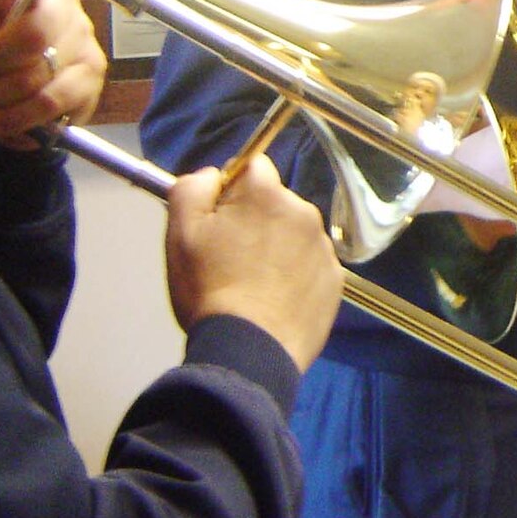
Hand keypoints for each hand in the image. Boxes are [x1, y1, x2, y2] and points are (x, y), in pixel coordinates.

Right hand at [165, 154, 341, 372]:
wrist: (250, 350)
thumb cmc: (210, 288)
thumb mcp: (181, 232)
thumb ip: (192, 188)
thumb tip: (212, 175)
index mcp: (267, 193)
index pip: (250, 166)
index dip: (230, 191)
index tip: (218, 221)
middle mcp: (304, 211)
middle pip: (274, 202)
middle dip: (254, 220)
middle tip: (230, 258)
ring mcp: (323, 247)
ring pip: (293, 234)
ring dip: (276, 248)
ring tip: (252, 284)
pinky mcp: (335, 280)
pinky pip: (310, 266)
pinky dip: (295, 276)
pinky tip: (273, 300)